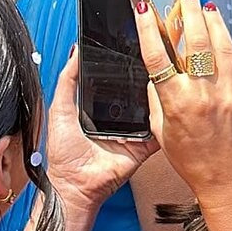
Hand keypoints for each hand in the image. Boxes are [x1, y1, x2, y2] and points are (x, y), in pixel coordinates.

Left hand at [45, 46, 157, 210]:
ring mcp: (136, 128)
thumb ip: (68, 80)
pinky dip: (166, 117)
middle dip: (148, 74)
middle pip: (140, 89)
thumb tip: (76, 50)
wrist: (74, 187)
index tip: (138, 43)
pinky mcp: (146, 143)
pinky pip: (160, 128)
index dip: (128, 62)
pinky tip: (171, 102)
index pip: (121, 78)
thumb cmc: (64, 154)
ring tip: (168, 74)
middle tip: (159, 56)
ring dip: (160, 93)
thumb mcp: (60, 109)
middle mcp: (123, 114)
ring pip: (154, 105)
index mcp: (104, 104)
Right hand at [133, 0, 231, 198]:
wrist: (231, 181)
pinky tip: (224, 40)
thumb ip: (156, 98)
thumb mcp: (161, 132)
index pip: (157, 56)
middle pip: (194, 40)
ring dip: (211, 20)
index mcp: (177, 104)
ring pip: (220, 43)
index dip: (148, 27)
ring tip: (205, 7)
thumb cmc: (194, 162)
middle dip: (186, 12)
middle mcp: (203, 94)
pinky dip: (230, 46)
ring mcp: (230, 92)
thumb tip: (156, 70)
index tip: (144, 7)